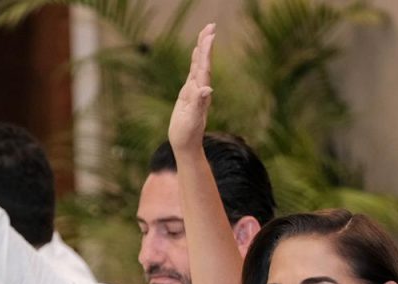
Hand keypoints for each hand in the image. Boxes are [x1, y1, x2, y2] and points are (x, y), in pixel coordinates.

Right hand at [168, 23, 214, 154]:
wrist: (186, 145)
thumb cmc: (187, 134)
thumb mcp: (192, 119)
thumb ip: (198, 103)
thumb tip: (207, 89)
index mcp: (200, 92)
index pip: (204, 67)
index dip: (206, 51)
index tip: (210, 34)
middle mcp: (200, 89)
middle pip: (204, 62)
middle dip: (207, 44)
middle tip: (210, 25)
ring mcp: (195, 91)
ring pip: (200, 65)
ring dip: (203, 49)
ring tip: (206, 33)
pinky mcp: (189, 94)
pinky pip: (193, 73)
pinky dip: (196, 60)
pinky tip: (197, 54)